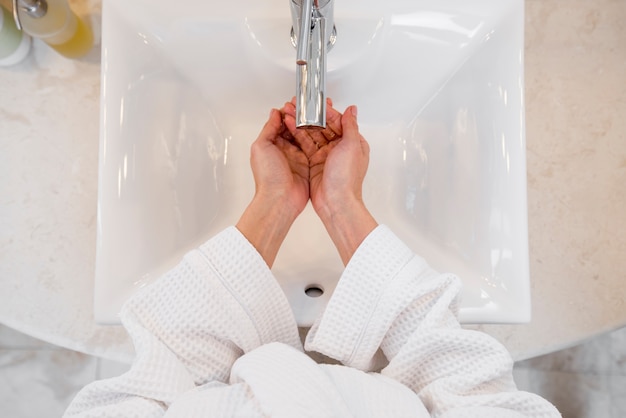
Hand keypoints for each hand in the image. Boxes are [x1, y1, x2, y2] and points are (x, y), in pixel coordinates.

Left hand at [236, 108, 309, 266]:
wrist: (280, 199)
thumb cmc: (268, 177)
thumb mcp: (261, 146)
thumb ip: (269, 128)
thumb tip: (275, 113)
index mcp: (272, 144)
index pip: (282, 122)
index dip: (290, 112)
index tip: (299, 103)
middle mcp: (285, 150)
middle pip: (296, 127)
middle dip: (303, 116)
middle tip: (312, 106)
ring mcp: (297, 157)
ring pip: (306, 136)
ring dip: (312, 125)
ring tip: (319, 114)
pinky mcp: (309, 165)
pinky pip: (315, 147)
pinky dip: (319, 138)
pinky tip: (324, 129)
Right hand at [284, 101, 377, 264]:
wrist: (336, 202)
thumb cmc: (346, 178)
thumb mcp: (352, 146)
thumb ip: (350, 126)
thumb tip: (352, 110)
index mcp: (352, 143)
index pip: (337, 121)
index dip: (324, 111)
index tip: (313, 103)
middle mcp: (339, 149)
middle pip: (322, 126)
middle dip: (309, 116)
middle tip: (296, 106)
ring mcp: (326, 156)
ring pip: (312, 135)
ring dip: (300, 124)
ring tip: (288, 114)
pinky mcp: (314, 164)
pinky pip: (305, 146)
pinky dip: (297, 136)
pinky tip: (288, 127)